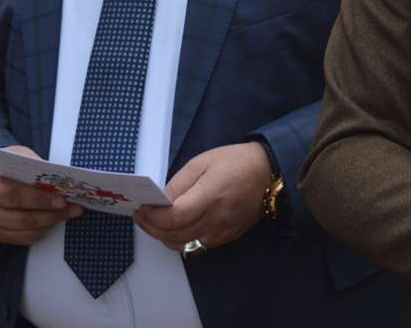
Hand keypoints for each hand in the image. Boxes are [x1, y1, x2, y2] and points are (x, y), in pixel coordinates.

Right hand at [0, 145, 82, 244]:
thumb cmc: (6, 166)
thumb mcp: (19, 158)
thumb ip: (36, 171)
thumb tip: (63, 182)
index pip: (15, 197)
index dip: (40, 200)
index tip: (62, 200)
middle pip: (22, 218)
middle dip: (52, 215)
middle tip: (74, 208)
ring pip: (24, 231)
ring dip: (51, 223)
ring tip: (70, 214)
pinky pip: (22, 238)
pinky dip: (41, 230)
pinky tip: (54, 221)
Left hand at [134, 142, 269, 252]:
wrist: (269, 173)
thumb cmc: (238, 162)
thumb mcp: (202, 162)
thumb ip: (178, 183)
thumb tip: (159, 200)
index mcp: (210, 196)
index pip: (174, 217)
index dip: (152, 216)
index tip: (142, 207)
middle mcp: (216, 219)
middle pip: (174, 234)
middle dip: (151, 226)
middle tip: (141, 214)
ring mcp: (221, 231)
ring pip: (181, 245)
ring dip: (162, 236)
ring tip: (152, 222)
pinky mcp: (225, 237)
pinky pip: (195, 247)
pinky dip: (179, 241)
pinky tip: (173, 229)